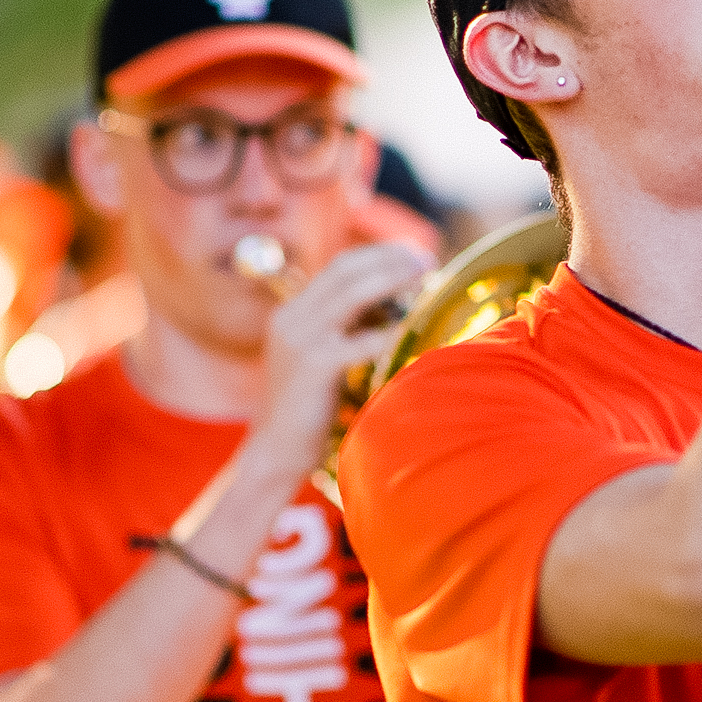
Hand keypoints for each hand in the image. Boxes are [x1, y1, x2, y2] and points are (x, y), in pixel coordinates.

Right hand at [255, 241, 432, 458]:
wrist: (277, 448)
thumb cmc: (309, 406)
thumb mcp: (321, 356)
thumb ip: (346, 328)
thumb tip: (395, 304)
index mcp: (292, 312)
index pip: (338, 266)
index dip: (378, 255)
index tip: (411, 253)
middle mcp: (291, 318)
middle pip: (345, 270)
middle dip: (389, 259)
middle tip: (425, 258)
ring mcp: (299, 340)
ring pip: (352, 294)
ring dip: (392, 280)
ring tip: (424, 277)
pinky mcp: (312, 366)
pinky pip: (359, 340)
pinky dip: (388, 331)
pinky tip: (411, 327)